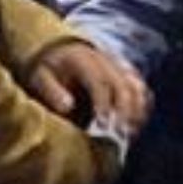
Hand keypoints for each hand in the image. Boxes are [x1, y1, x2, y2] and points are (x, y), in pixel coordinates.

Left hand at [29, 41, 149, 131]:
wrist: (58, 48)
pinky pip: (140, 87)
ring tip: (130, 133)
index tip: (103, 126)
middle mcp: (105, 60)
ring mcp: (117, 65)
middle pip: (123, 85)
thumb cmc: (48, 68)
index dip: (103, 104)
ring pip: (136, 86)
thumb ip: (52, 91)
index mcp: (84, 60)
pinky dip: (143, 104)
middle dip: (124, 112)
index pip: (99, 82)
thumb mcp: (40, 76)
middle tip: (120, 135)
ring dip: (137, 110)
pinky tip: (137, 123)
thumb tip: (68, 107)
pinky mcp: (124, 72)